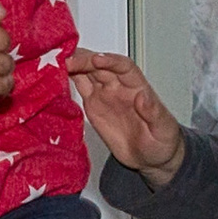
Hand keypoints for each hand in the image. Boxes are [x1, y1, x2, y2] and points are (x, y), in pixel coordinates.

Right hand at [67, 48, 185, 180]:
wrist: (150, 158)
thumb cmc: (161, 142)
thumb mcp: (163, 130)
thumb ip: (153, 113)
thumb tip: (143, 97)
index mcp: (137, 87)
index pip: (123, 66)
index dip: (110, 61)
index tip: (97, 60)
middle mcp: (119, 86)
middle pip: (100, 65)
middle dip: (84, 60)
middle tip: (67, 60)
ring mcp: (105, 94)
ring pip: (87, 71)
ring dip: (73, 64)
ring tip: (55, 62)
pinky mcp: (93, 105)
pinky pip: (80, 86)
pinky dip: (68, 78)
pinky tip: (55, 74)